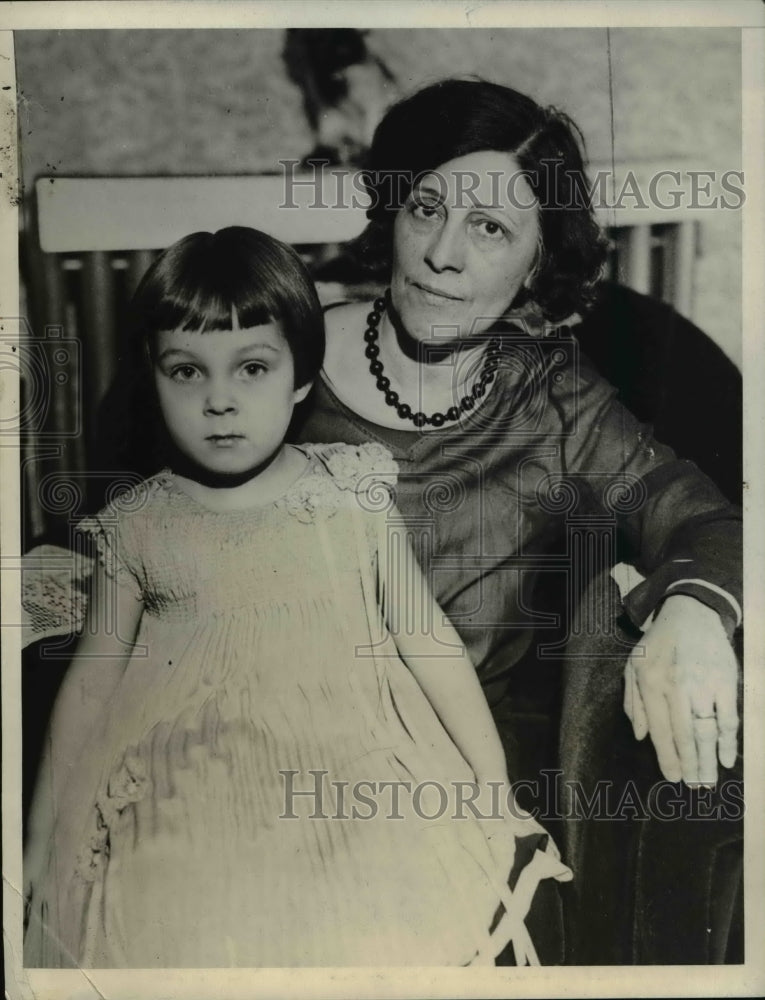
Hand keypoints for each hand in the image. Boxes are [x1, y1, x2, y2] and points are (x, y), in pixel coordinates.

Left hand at [624, 594, 738, 785]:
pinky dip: (728, 741)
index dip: (667, 758)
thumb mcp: (633, 666)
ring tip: (708, 781)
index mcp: (650, 683)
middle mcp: (677, 686)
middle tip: (692, 786)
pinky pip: (728, 718)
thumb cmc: (658, 643)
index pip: (659, 730)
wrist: (691, 614)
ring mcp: (704, 684)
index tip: (672, 777)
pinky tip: (726, 758)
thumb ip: (633, 702)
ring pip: (707, 732)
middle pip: (684, 736)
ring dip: (708, 760)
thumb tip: (640, 736)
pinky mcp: (726, 681)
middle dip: (689, 765)